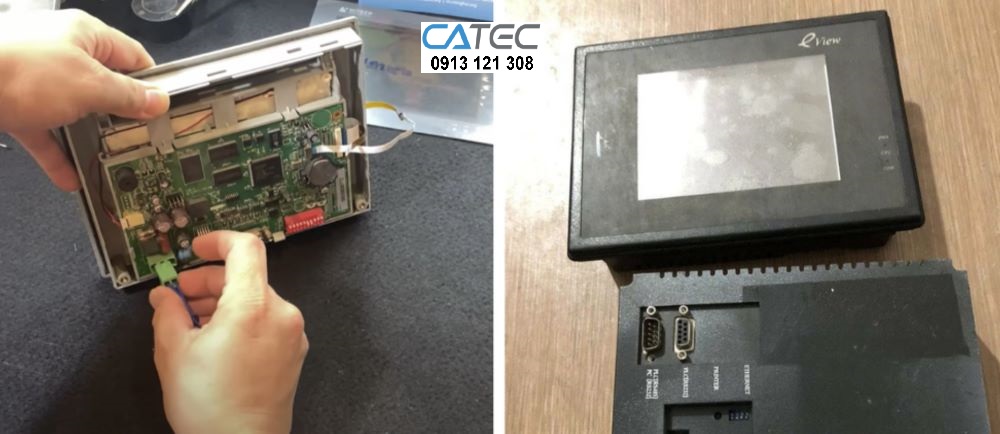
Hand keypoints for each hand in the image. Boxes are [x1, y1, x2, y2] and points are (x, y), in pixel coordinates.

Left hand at [0, 9, 169, 190]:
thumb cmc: (15, 68)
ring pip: (74, 113)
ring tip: (109, 163)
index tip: (165, 112)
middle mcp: (61, 52)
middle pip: (104, 88)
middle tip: (140, 140)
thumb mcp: (89, 86)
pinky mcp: (15, 102)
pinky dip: (58, 154)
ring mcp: (36, 78)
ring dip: (90, 140)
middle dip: (120, 118)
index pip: (134, 59)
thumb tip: (157, 100)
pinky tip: (70, 176)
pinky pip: (45, 131)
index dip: (153, 86)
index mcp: (86, 36)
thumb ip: (127, 96)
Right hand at [149, 231, 308, 433]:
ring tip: (190, 322)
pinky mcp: (292, 353)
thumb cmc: (212, 409)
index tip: (197, 247)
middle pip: (247, 276)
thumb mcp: (173, 353)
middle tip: (179, 295)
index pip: (245, 248)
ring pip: (255, 300)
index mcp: (253, 307)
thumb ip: (167, 313)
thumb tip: (164, 296)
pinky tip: (214, 340)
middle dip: (209, 281)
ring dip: (223, 302)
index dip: (217, 240)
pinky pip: (266, 321)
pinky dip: (240, 320)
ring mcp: (291, 335)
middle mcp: (281, 315)